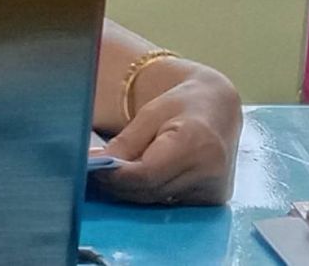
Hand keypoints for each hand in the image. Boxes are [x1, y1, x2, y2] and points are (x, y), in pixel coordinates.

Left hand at [96, 67, 241, 205]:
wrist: (218, 109)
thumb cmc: (181, 105)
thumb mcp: (150, 114)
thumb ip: (125, 143)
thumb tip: (96, 163)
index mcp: (196, 145)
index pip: (147, 173)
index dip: (116, 175)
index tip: (91, 168)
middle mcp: (211, 172)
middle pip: (151, 190)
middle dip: (117, 184)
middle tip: (91, 173)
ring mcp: (215, 190)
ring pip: (157, 199)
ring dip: (129, 191)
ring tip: (107, 175)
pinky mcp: (213, 200)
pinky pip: (169, 202)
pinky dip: (148, 192)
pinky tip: (133, 180)